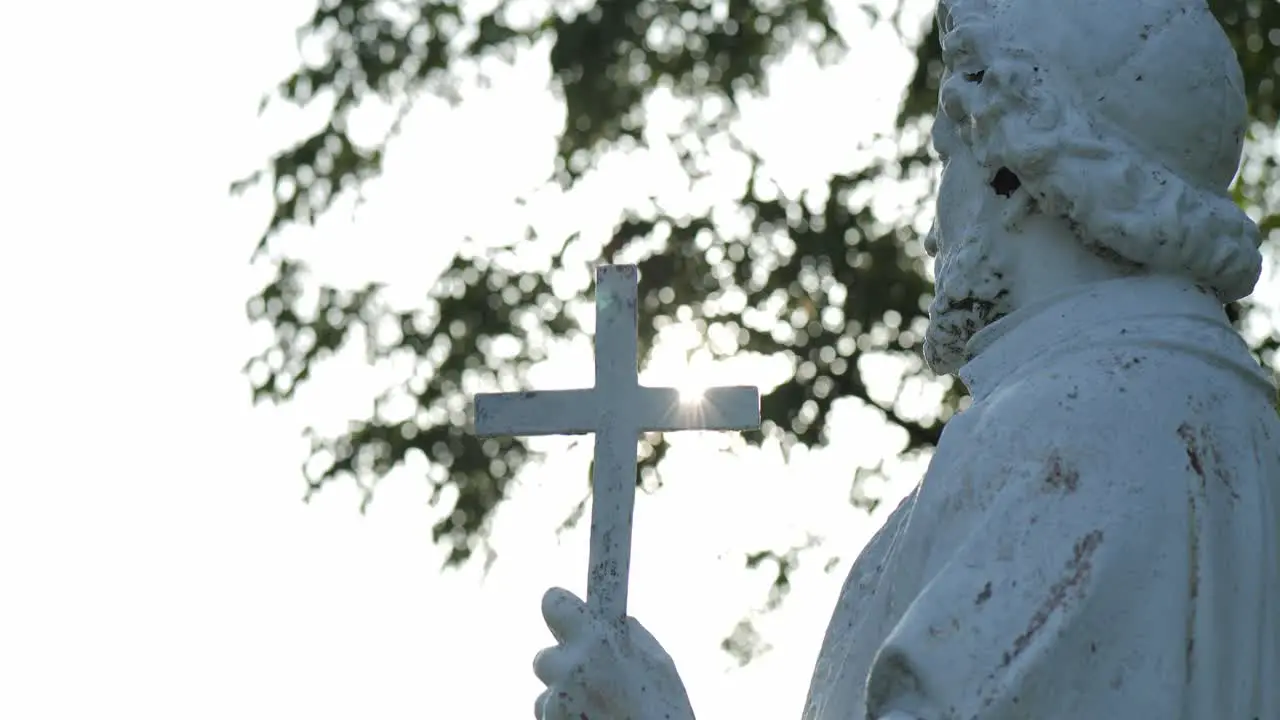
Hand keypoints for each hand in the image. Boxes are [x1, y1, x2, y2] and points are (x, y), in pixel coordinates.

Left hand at [533, 587, 694, 719]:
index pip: (552, 601)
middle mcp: (567, 670)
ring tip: (605, 717)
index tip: (570, 618)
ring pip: (548, 696)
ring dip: (567, 703)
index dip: (561, 609)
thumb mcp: (660, 665)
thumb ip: (630, 638)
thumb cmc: (665, 715)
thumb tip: (615, 622)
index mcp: (595, 642)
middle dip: (564, 667)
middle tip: (593, 681)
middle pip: (544, 657)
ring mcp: (555, 707)